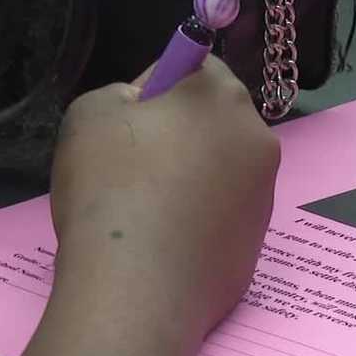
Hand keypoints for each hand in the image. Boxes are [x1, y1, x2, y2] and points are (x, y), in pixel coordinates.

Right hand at [50, 55, 279, 330]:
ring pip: (221, 170)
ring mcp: (265, 194)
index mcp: (221, 95)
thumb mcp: (90, 112)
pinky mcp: (260, 243)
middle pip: (214, 121)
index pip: (196, 65)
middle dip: (179, 134)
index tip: (130, 123)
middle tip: (132, 169)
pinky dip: (200, 220)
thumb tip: (147, 109)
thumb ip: (123, 95)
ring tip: (147, 212)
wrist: (137, 290)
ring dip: (192, 179)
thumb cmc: (110, 189)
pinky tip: (166, 242)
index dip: (158, 88)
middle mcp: (257, 138)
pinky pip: (224, 216)